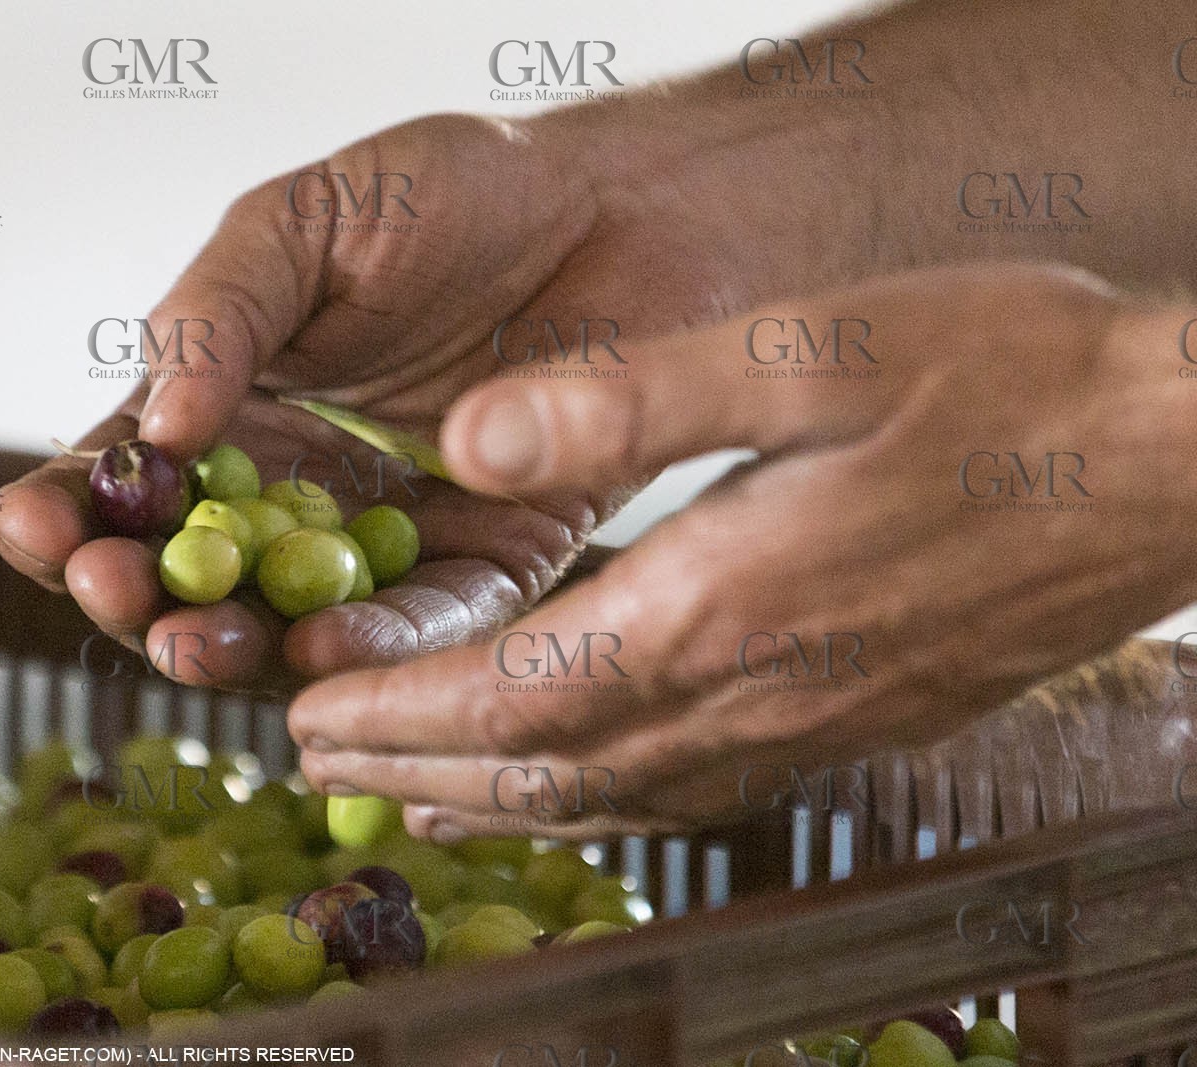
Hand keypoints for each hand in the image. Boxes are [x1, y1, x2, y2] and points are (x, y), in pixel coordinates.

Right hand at [0, 112, 772, 692]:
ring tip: (198, 645)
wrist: (622, 207)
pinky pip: (429, 625)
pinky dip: (378, 647)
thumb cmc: (452, 196)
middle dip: (138, 603)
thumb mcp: (305, 225)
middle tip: (119, 596)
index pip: (121, 483)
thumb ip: (219, 315)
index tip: (36, 526)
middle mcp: (294, 493)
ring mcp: (385, 541)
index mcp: (230, 411)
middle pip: (190, 581)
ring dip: (236, 651)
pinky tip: (327, 649)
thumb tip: (157, 429)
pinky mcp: (490, 566)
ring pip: (292, 628)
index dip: (64, 514)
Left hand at [289, 264, 1196, 837]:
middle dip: (412, 769)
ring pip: (609, 797)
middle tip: (313, 761)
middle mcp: (756, 691)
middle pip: (541, 768)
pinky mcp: (851, 720)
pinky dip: (595, 804)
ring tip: (407, 793)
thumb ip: (630, 392)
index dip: (394, 713)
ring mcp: (809, 722)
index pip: (511, 695)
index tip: (305, 711)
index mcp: (723, 601)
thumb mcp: (811, 344)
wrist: (1173, 458)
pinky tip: (570, 790)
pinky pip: (687, 792)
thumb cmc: (1010, 383)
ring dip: (491, 799)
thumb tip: (470, 435)